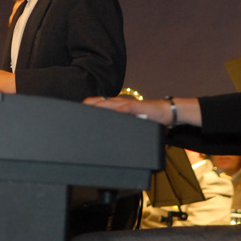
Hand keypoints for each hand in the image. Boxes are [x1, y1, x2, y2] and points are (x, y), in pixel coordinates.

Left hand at [84, 96, 202, 127]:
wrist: (166, 112)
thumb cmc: (149, 118)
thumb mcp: (132, 123)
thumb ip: (122, 125)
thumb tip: (111, 138)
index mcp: (117, 106)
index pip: (98, 104)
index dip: (87, 107)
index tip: (75, 113)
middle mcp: (120, 103)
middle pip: (98, 102)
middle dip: (86, 106)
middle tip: (74, 113)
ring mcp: (127, 104)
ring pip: (108, 103)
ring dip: (97, 106)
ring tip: (85, 110)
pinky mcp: (136, 107)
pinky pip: (123, 108)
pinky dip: (115, 110)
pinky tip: (108, 114)